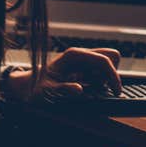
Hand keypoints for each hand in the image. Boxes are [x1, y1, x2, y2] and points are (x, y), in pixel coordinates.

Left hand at [3, 47, 122, 101]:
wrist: (29, 86)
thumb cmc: (37, 88)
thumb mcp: (48, 92)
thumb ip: (63, 90)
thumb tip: (79, 89)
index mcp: (74, 56)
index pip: (103, 60)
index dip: (113, 76)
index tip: (116, 91)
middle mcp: (80, 54)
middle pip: (111, 55)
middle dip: (112, 73)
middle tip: (104, 89)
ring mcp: (83, 59)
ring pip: (108, 62)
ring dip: (106, 77)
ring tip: (92, 89)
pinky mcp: (84, 67)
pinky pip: (101, 70)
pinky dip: (101, 80)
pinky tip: (88, 88)